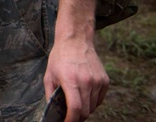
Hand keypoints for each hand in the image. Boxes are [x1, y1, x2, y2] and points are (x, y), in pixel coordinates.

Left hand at [44, 0, 108, 120]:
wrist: (76, 41)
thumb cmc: (60, 58)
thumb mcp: (49, 75)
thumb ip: (51, 95)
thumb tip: (53, 110)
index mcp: (71, 80)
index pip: (75, 108)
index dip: (71, 120)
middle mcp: (87, 81)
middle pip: (85, 111)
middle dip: (77, 117)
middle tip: (70, 115)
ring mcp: (98, 81)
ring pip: (93, 106)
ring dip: (85, 109)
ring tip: (76, 101)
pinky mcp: (105, 81)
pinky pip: (99, 99)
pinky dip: (92, 102)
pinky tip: (84, 94)